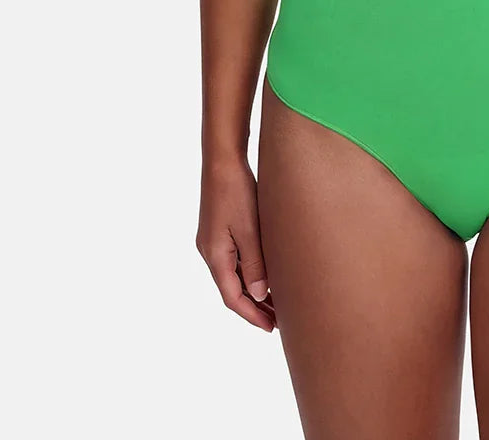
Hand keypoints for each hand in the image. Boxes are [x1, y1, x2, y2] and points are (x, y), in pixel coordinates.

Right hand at [196, 156, 276, 331]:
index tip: (271, 328)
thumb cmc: (236, 191)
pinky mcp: (220, 230)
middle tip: (278, 321)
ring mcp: (213, 241)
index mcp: (215, 255)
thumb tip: (259, 294)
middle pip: (232, 289)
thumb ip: (254, 263)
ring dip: (252, 290)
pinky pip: (234, 260)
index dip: (252, 315)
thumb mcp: (248, 229)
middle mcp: (210, 252)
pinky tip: (265, 273)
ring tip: (276, 302)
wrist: (222, 160)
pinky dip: (249, 272)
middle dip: (254, 307)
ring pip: (234, 275)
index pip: (232, 297)